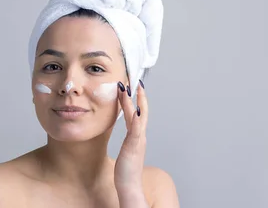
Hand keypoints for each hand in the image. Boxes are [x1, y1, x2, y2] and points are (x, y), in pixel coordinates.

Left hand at [114, 80, 148, 206]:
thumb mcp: (128, 152)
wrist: (130, 186)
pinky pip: (136, 129)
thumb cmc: (126, 172)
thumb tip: (129, 137)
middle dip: (138, 96)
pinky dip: (137, 118)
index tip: (133, 88)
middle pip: (141, 111)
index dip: (136, 101)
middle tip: (135, 82)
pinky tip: (135, 109)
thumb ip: (130, 142)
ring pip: (138, 116)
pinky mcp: (134, 146)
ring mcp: (138, 140)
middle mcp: (140, 136)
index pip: (138, 114)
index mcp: (137, 137)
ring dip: (134, 102)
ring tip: (130, 89)